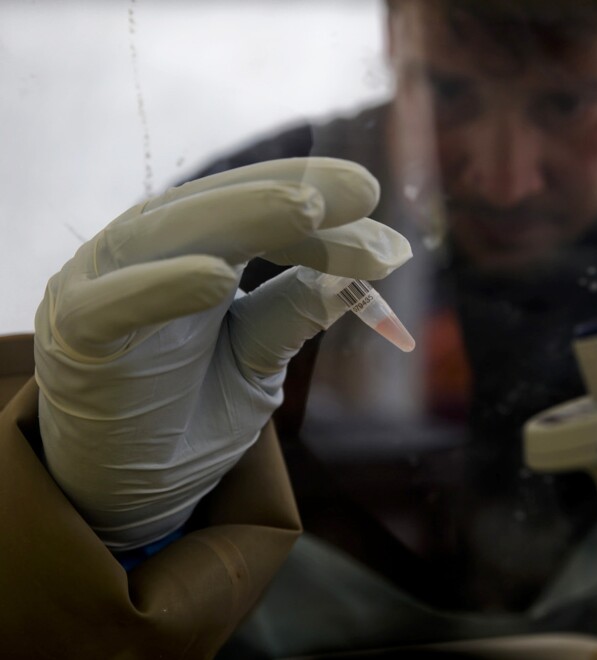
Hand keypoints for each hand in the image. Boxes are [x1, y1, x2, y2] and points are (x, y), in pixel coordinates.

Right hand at [34, 158, 411, 551]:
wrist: (128, 495)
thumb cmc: (187, 416)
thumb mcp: (256, 360)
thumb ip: (293, 310)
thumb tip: (373, 258)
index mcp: (189, 254)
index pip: (255, 212)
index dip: (318, 203)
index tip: (379, 211)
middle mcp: (144, 257)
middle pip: (216, 208)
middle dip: (289, 194)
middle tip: (363, 189)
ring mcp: (103, 289)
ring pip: (166, 234)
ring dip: (241, 216)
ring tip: (308, 209)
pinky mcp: (75, 337)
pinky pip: (114, 304)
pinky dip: (163, 286)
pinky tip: (220, 278)